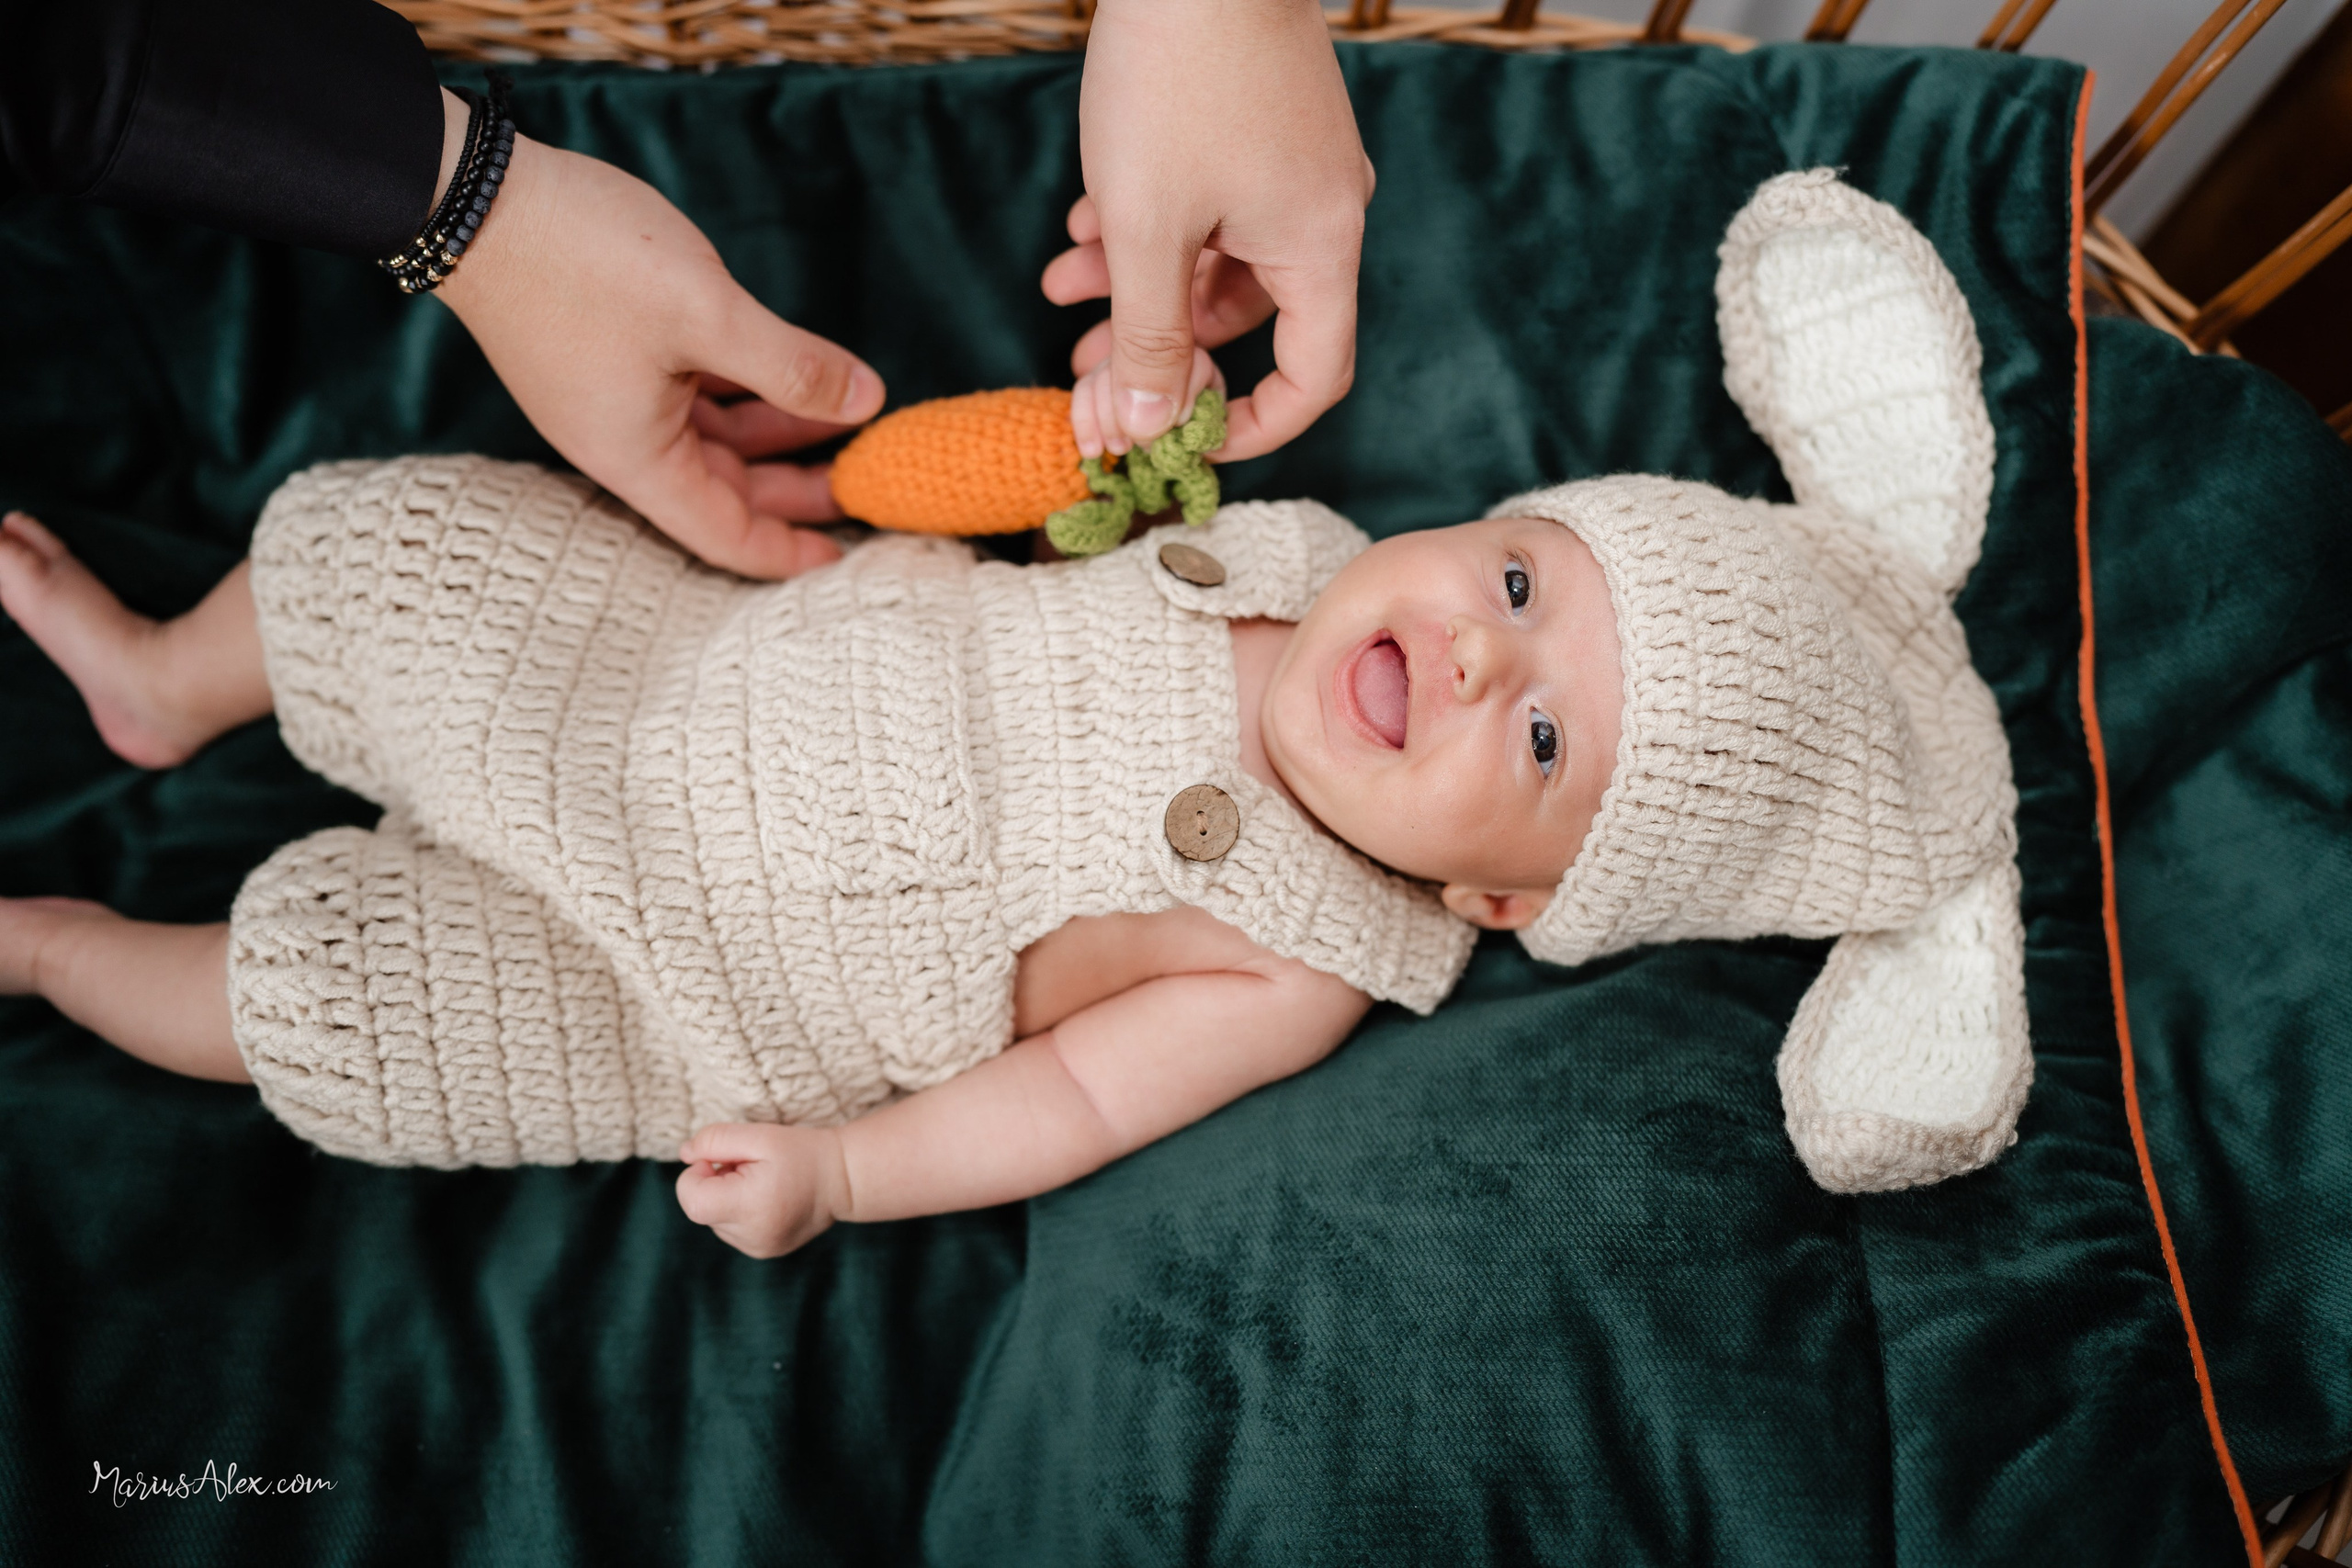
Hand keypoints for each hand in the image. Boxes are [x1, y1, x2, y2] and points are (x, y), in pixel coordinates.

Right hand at [435, 94, 882, 578]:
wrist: (473, 196)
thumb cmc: (584, 259)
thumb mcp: (707, 315)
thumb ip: (793, 366)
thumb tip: (868, 401)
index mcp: (639, 458)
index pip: (727, 536)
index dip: (789, 551)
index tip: (847, 553)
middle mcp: (624, 442)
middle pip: (725, 492)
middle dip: (796, 489)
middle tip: (868, 478)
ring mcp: (613, 399)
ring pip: (711, 441)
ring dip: (775, 435)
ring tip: (845, 418)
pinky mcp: (608, 356)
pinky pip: (690, 398)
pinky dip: (742, 396)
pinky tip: (787, 374)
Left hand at [675, 1122, 848, 1258]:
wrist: (843, 1180)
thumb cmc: (802, 1152)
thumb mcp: (760, 1135)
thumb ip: (716, 1140)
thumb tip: (685, 1153)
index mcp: (751, 1206)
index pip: (692, 1201)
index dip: (694, 1175)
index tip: (718, 1160)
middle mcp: (752, 1235)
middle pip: (701, 1209)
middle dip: (714, 1183)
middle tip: (748, 1167)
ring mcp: (756, 1248)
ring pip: (714, 1220)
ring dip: (726, 1198)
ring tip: (761, 1182)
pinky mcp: (761, 1252)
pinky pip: (730, 1229)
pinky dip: (738, 1211)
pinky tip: (765, 1198)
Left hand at [1047, 0, 1372, 461]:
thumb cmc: (1175, 76)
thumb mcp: (1145, 227)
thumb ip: (1149, 335)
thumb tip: (1150, 426)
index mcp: (1320, 247)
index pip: (1314, 378)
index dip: (1253, 425)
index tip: (1185, 440)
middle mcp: (1325, 211)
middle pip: (1253, 320)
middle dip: (1163, 350)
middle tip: (1087, 371)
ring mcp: (1298, 164)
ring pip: (1220, 259)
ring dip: (1141, 285)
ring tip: (1061, 289)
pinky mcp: (1266, 124)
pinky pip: (1216, 206)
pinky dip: (1153, 228)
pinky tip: (1083, 225)